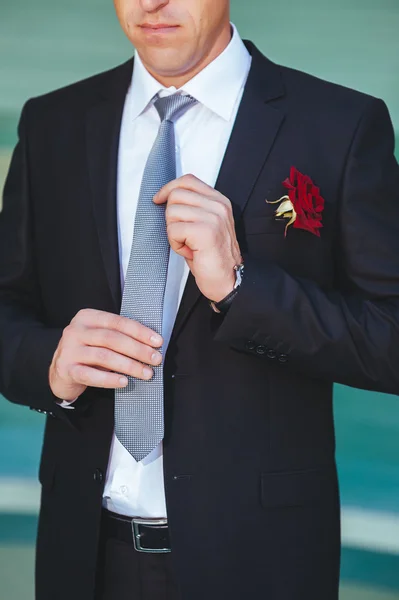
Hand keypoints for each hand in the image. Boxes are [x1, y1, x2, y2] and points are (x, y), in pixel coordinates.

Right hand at [49, 309, 163, 400]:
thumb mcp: (99, 338)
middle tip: (155, 359)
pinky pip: (91, 375)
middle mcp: (76, 330)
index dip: (140, 332)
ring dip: (129, 365)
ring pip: (104, 356)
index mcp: (87, 317)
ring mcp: (69, 350)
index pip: (118, 322)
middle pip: (112, 338)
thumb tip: (151, 345)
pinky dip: (110, 379)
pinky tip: (124, 382)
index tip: (157, 342)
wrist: (59, 371)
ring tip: (146, 373)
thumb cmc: (87, 352)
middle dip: (138, 349)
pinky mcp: (66, 369)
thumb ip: (119, 336)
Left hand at [154, 175, 241, 301]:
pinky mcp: (205, 231)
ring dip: (173, 232)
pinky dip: (175, 244)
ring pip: (172, 212)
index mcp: (219, 201)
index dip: (168, 188)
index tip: (159, 199)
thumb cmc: (213, 256)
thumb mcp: (206, 224)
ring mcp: (213, 217)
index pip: (188, 180)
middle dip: (171, 217)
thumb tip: (167, 198)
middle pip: (176, 195)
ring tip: (188, 244)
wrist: (227, 280)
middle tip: (183, 234)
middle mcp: (218, 206)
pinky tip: (189, 251)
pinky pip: (173, 230)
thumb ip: (194, 207)